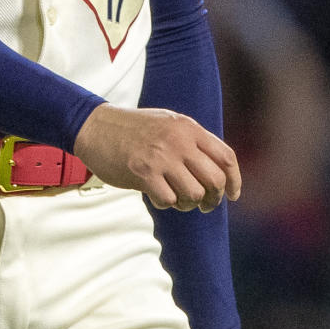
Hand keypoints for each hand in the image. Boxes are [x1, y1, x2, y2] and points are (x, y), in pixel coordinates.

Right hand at [73, 103, 240, 211]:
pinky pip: (169, 200)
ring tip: (178, 200)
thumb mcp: (168, 124)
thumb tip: (218, 171)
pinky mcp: (143, 173)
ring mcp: (161, 157)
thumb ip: (192, 141)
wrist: (95, 127)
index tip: (233, 195)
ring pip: (194, 194)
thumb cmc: (132, 129)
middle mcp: (179, 141)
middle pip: (215, 180)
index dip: (235, 180)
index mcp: (188, 128)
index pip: (226, 157)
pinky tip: (157, 195)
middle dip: (214, 198)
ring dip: (189, 204)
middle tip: (206, 204)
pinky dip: (167, 204)